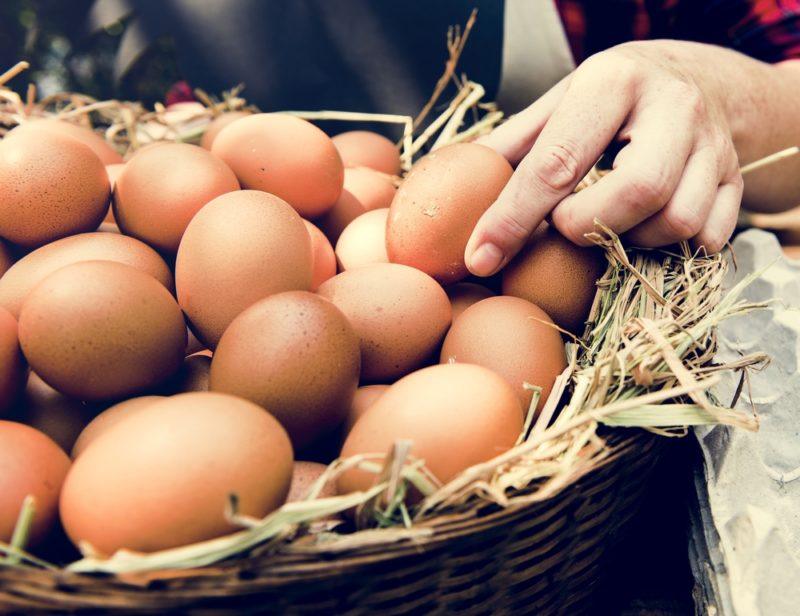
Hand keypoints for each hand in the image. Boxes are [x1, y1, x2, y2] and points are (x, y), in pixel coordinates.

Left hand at [465, 40, 743, 276]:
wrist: (701, 81)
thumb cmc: (614, 99)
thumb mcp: (561, 103)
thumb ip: (513, 146)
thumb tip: (454, 190)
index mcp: (613, 82)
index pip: (558, 161)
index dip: (513, 218)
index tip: (480, 257)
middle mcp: (673, 108)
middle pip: (637, 191)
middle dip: (586, 225)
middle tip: (566, 225)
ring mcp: (716, 145)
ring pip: (678, 221)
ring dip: (631, 240)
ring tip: (609, 222)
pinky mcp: (739, 180)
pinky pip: (710, 238)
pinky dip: (673, 249)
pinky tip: (647, 228)